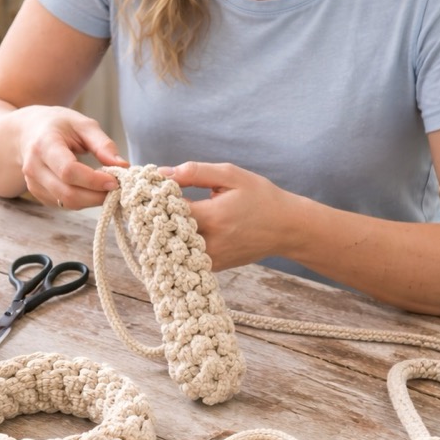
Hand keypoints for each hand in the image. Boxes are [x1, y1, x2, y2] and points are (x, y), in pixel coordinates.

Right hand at [16, 105, 128, 207]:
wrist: (27, 131)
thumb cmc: (58, 125)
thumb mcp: (83, 125)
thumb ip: (103, 145)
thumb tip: (123, 166)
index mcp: (45, 144)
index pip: (68, 171)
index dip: (94, 180)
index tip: (116, 181)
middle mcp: (34, 167)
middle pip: (68, 193)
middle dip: (97, 196)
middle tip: (117, 189)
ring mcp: (33, 183)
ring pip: (67, 203)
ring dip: (91, 200)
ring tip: (106, 188)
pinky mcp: (37, 194)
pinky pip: (63, 204)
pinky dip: (82, 200)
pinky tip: (91, 189)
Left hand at [159, 161, 297, 270]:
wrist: (286, 228)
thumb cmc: (260, 197)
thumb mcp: (230, 176)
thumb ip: (194, 172)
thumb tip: (163, 173)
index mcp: (213, 217)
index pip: (167, 211)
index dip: (156, 199)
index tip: (153, 190)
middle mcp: (210, 243)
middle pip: (166, 232)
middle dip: (158, 216)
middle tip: (154, 203)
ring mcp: (211, 259)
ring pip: (174, 246)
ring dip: (167, 231)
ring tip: (167, 215)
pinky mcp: (213, 267)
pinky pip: (186, 254)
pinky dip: (180, 242)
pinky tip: (182, 229)